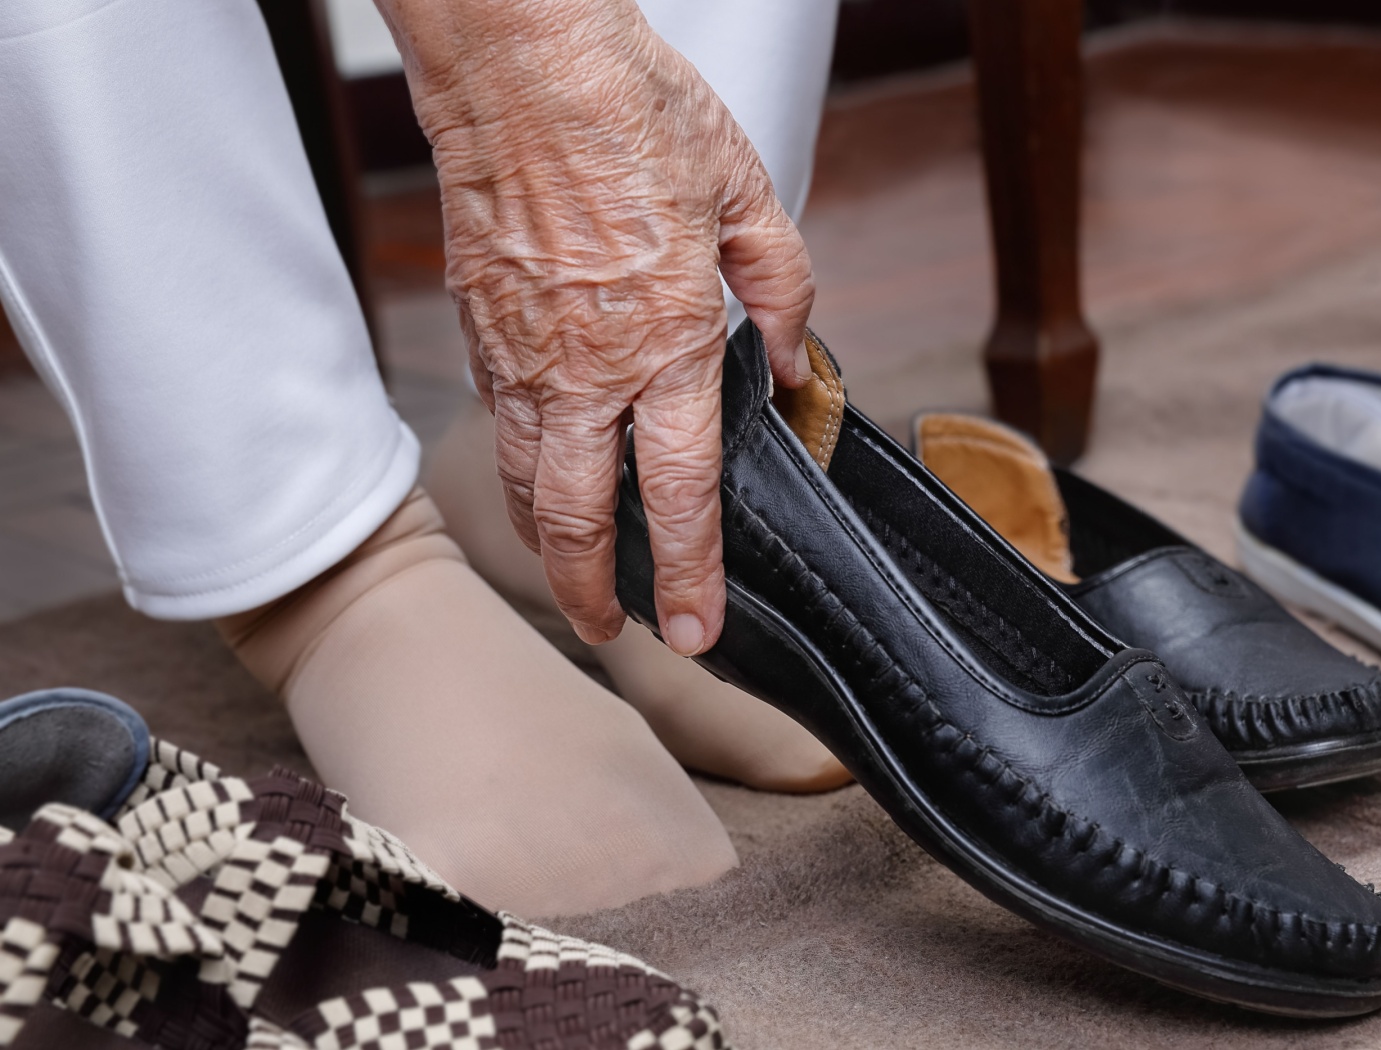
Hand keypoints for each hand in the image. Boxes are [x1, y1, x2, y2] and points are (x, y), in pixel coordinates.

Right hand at [374, 0, 814, 651]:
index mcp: (665, 341)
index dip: (687, 574)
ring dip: (547, 544)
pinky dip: (519, 467)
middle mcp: (585, 368)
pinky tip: (540, 474)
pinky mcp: (477, 328)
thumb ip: (782, 290)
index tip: (693, 630)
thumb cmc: (632, 113)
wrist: (520, 62)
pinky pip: (498, 422)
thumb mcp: (748, 195)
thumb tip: (792, 360)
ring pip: (524, 482)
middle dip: (592, 592)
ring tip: (573, 576)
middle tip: (613, 628)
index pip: (678, 492)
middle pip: (577, 518)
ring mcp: (520, 354)